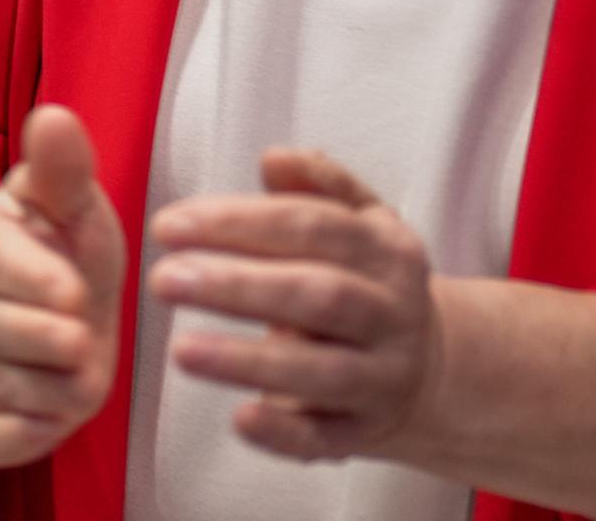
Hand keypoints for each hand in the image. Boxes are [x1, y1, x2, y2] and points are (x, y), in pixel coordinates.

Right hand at [0, 104, 126, 468]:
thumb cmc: (23, 255)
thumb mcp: (42, 207)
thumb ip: (60, 170)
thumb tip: (58, 118)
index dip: (40, 282)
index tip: (74, 293)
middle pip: (15, 335)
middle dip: (65, 341)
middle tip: (83, 333)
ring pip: (16, 390)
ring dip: (61, 385)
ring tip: (73, 362)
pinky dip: (24, 434)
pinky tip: (44, 409)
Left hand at [146, 146, 439, 462]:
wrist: (431, 366)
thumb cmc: (367, 282)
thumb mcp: (360, 222)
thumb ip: (319, 185)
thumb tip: (276, 159)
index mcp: (386, 251)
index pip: (312, 227)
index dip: (238, 223)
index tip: (168, 225)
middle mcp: (390, 313)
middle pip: (317, 296)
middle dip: (237, 287)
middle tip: (164, 279)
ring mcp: (382, 376)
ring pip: (321, 371)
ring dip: (249, 361)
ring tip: (182, 351)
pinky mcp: (365, 430)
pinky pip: (327, 438)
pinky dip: (285, 434)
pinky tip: (240, 420)